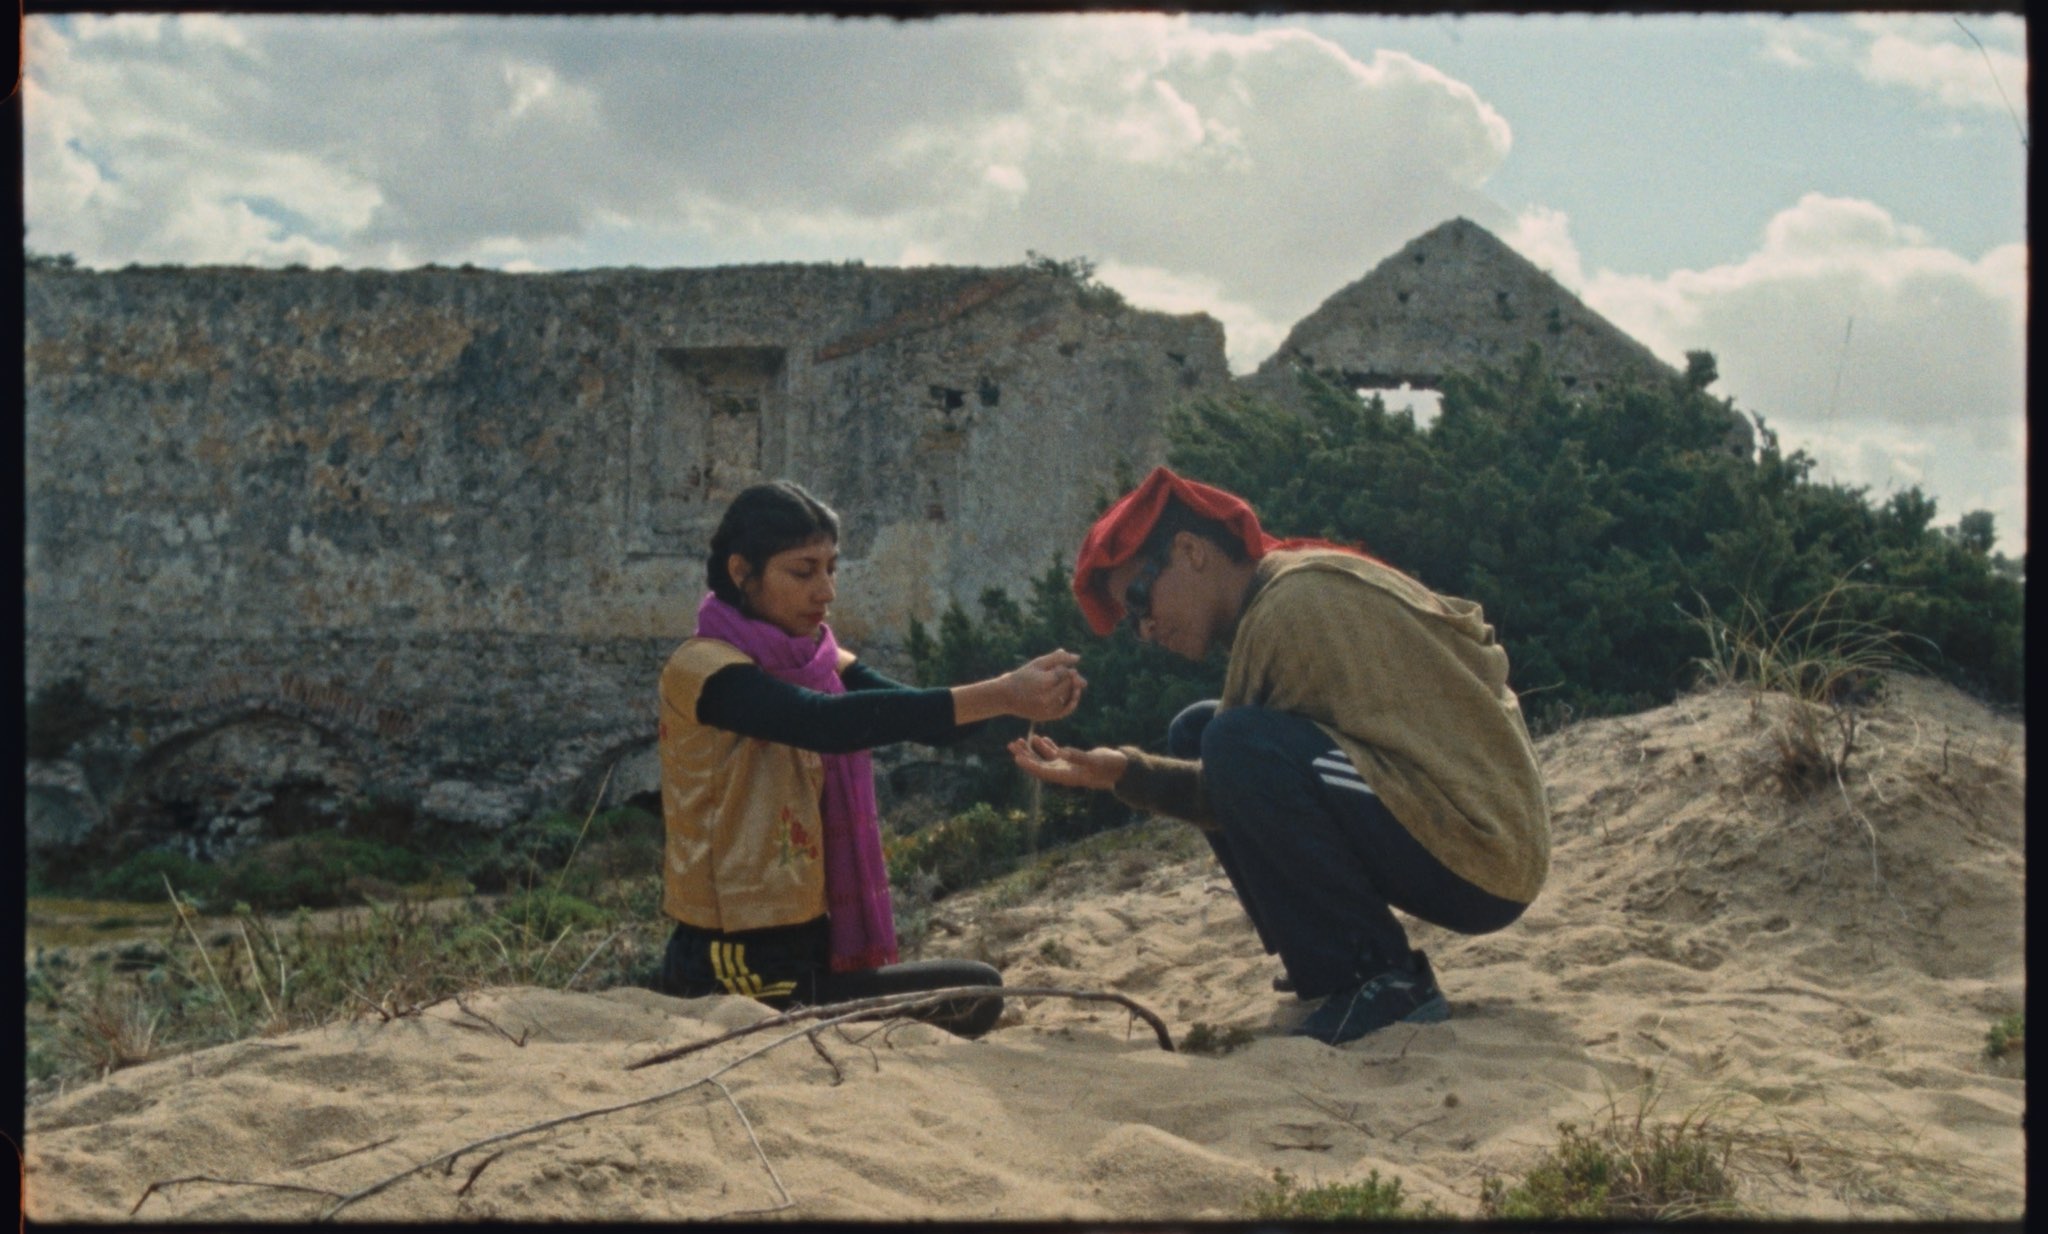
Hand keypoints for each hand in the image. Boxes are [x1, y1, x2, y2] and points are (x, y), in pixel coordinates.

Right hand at [1005, 649, 1086, 721]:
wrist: (1006, 697)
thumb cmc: (1022, 676)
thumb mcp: (1038, 664)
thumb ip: (1057, 658)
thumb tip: (1078, 657)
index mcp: (1044, 682)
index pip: (1065, 672)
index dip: (1065, 668)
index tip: (1060, 666)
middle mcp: (1047, 698)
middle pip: (1069, 685)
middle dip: (1070, 677)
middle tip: (1069, 673)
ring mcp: (1048, 709)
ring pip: (1069, 697)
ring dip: (1073, 688)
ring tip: (1071, 682)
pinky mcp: (1048, 717)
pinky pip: (1066, 710)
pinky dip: (1072, 701)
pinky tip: (1073, 694)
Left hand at [1008, 733, 1126, 790]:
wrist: (1120, 768)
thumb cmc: (1109, 766)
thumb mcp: (1095, 761)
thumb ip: (1078, 757)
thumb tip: (1062, 752)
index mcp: (1066, 775)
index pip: (1043, 772)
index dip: (1029, 765)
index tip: (1016, 757)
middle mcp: (1063, 772)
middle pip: (1038, 765)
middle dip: (1024, 755)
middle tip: (1012, 745)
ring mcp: (1066, 766)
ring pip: (1043, 758)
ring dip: (1031, 750)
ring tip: (1019, 740)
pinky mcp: (1071, 760)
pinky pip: (1055, 754)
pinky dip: (1046, 746)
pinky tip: (1040, 738)